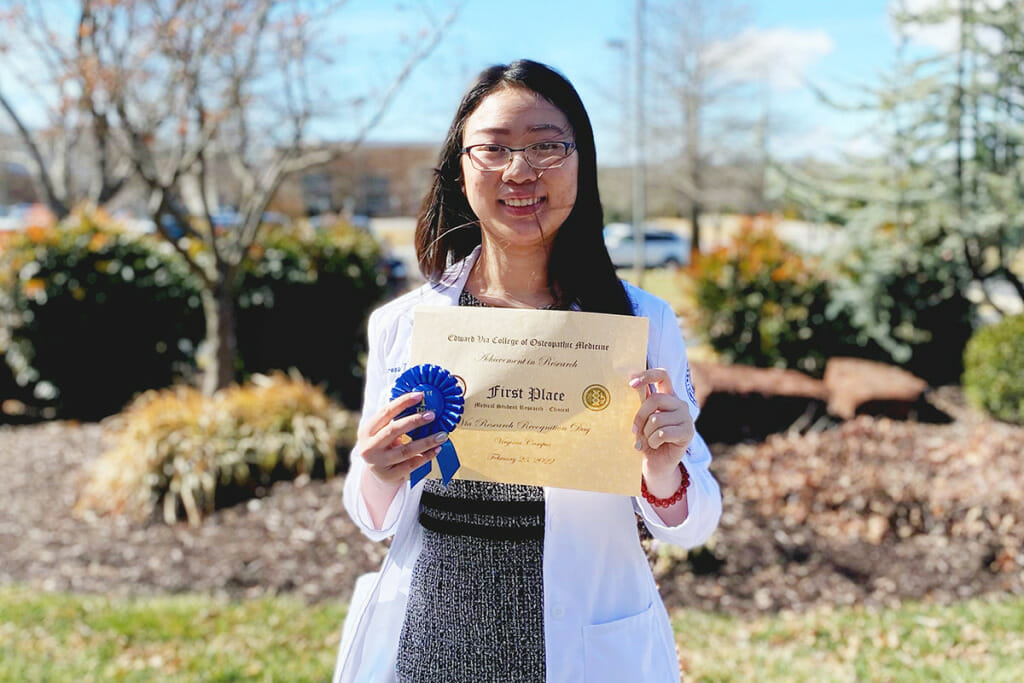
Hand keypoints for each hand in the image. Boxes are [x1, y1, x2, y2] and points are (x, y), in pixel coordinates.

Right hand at [356, 391, 449, 485]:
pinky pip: (412, 465)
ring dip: (427, 441)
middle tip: (432, 415)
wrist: (378, 473)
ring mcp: (378, 463)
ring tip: (442, 435)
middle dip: (415, 421)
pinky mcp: (389, 475)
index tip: (420, 395)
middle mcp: (369, 447)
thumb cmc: (385, 446)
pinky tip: (437, 449)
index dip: (403, 402)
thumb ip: (396, 420)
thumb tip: (421, 404)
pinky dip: (426, 456)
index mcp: (366, 431)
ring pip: (406, 450)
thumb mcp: (383, 432)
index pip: (385, 412)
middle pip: (394, 430)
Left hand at [630, 368, 693, 497]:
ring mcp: (686, 418)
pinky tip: (656, 445)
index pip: (662, 375)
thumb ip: (641, 403)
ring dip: (646, 433)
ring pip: (657, 419)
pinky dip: (653, 441)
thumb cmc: (647, 439)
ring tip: (648, 440)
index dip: (647, 375)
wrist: (657, 464)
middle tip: (634, 430)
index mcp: (668, 396)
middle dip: (639, 416)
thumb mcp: (642, 420)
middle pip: (655, 399)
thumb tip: (634, 384)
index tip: (632, 383)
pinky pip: (663, 433)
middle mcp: (679, 404)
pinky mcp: (688, 433)